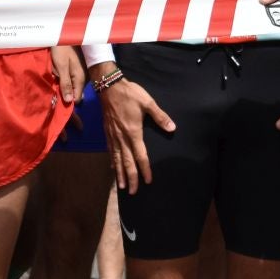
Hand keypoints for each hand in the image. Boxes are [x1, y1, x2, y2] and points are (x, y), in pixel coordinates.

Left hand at [51, 45, 83, 103]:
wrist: (66, 34)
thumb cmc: (61, 49)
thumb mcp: (60, 66)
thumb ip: (65, 84)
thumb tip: (69, 101)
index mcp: (80, 79)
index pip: (77, 99)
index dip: (67, 100)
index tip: (58, 95)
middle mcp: (85, 78)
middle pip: (75, 92)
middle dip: (65, 89)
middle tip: (56, 80)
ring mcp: (84, 73)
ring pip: (74, 85)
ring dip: (65, 82)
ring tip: (57, 72)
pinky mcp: (82, 69)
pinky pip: (74, 78)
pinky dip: (67, 76)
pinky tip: (60, 68)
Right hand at [100, 71, 174, 193]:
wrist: (109, 86)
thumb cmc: (130, 94)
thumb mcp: (148, 103)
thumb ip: (160, 116)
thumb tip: (172, 128)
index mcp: (133, 132)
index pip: (140, 155)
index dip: (144, 169)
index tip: (147, 181)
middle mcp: (122, 138)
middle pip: (127, 162)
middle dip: (131, 178)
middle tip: (133, 191)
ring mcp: (113, 136)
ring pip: (116, 159)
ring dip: (120, 173)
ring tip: (122, 186)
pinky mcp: (107, 132)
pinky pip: (110, 151)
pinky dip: (112, 161)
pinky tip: (113, 167)